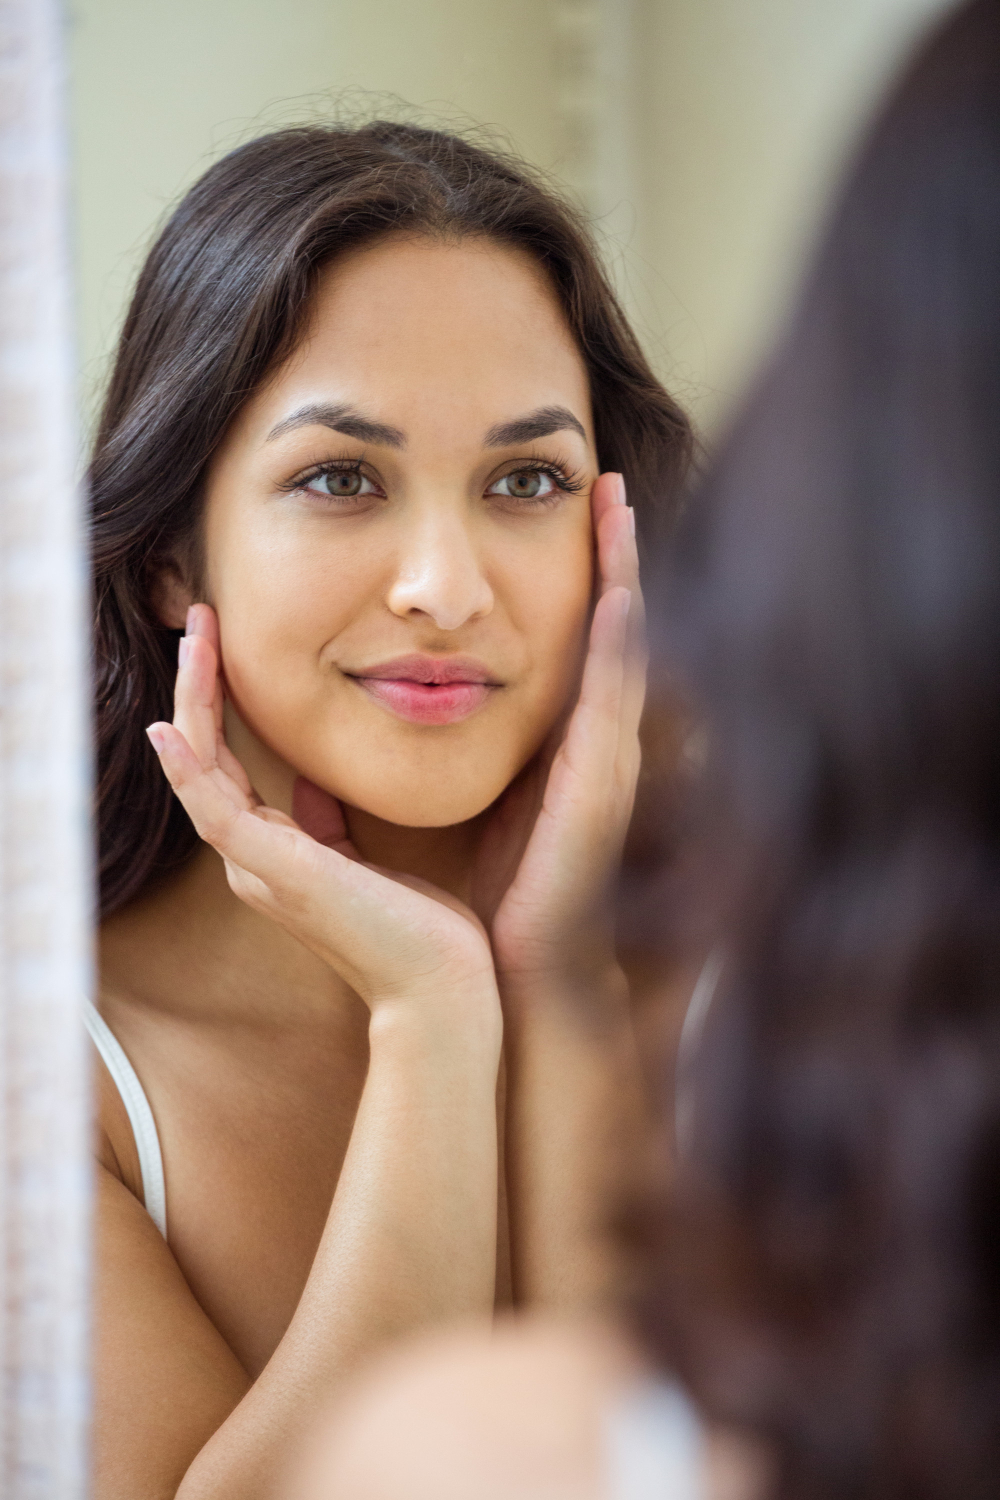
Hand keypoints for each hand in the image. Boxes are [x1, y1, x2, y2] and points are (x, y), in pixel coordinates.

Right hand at [146, 607, 497, 1017]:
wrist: (440, 989)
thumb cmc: (415, 930)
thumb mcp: (365, 859)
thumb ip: (329, 823)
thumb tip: (314, 784)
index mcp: (276, 854)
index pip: (229, 766)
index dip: (219, 704)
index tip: (224, 646)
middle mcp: (254, 861)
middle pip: (206, 759)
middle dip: (199, 688)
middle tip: (199, 620)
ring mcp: (259, 869)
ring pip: (202, 773)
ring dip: (192, 705)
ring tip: (192, 643)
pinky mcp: (278, 873)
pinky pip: (217, 812)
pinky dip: (189, 770)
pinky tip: (171, 728)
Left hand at [471, 472, 643, 989]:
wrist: (519, 973)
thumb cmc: (492, 898)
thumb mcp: (461, 807)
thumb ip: (437, 758)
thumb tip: (367, 725)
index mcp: (562, 743)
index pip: (576, 639)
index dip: (579, 574)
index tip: (567, 511)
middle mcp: (596, 741)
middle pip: (613, 626)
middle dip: (614, 551)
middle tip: (608, 479)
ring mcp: (608, 760)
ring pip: (624, 645)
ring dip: (625, 571)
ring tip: (618, 502)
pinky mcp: (603, 786)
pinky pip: (614, 697)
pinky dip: (621, 640)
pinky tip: (620, 587)